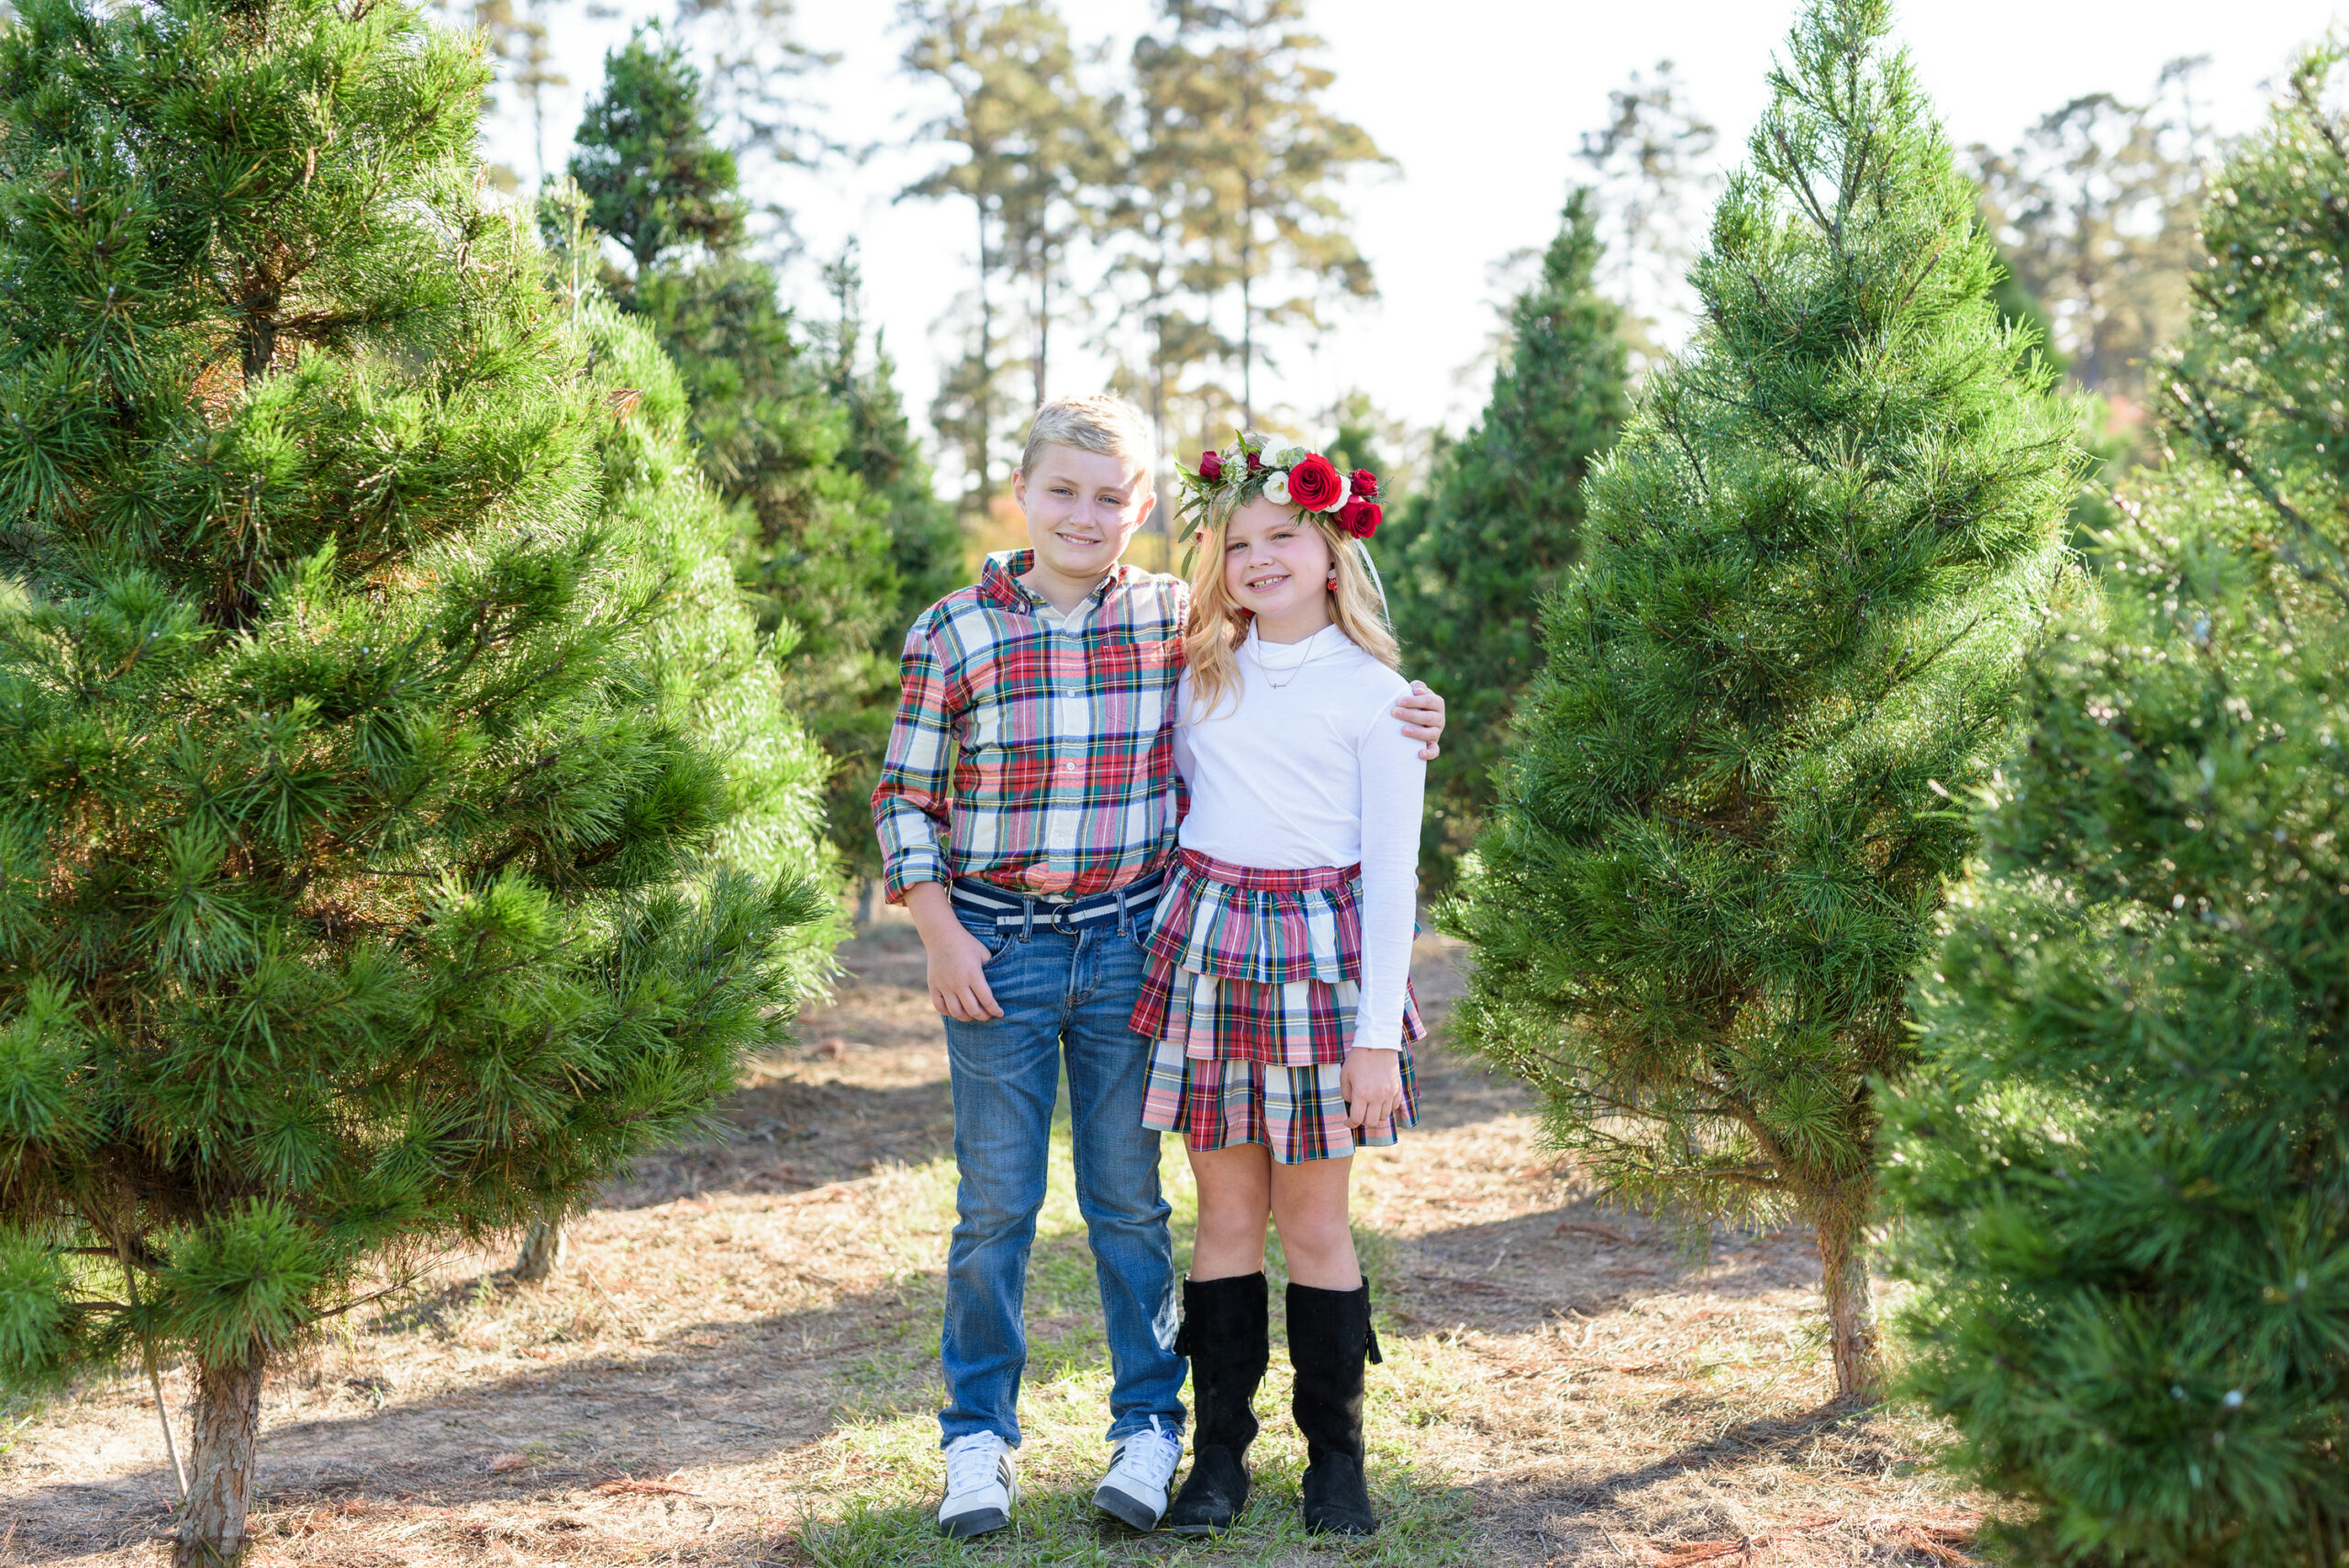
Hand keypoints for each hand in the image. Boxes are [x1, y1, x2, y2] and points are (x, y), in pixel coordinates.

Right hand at [904, 882, 1005, 1021]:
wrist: (941, 935)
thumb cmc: (966, 943)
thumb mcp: (983, 953)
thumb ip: (991, 970)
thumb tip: (999, 984)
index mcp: (973, 975)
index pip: (987, 1000)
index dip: (995, 1010)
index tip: (1000, 1013)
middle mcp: (958, 983)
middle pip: (972, 1010)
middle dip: (983, 1016)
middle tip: (988, 1016)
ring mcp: (944, 986)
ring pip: (956, 1012)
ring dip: (966, 1017)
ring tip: (972, 1015)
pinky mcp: (933, 986)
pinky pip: (940, 1006)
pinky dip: (948, 1012)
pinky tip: (955, 1010)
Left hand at [1339, 1047, 1403, 1129]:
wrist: (1378, 1043)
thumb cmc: (1358, 1058)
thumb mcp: (1344, 1075)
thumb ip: (1346, 1093)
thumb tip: (1352, 1104)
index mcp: (1362, 1093)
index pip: (1357, 1119)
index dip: (1350, 1124)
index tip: (1347, 1123)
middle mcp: (1377, 1096)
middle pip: (1372, 1122)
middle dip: (1363, 1121)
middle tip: (1359, 1114)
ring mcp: (1389, 1093)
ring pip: (1384, 1116)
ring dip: (1376, 1115)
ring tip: (1370, 1107)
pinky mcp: (1397, 1088)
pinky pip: (1394, 1106)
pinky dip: (1387, 1108)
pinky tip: (1380, 1101)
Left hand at [1393, 679, 1444, 760]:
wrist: (1410, 717)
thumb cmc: (1411, 701)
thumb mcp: (1415, 691)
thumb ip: (1418, 687)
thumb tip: (1418, 691)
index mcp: (1437, 703)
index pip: (1429, 701)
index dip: (1414, 701)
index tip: (1399, 701)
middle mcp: (1440, 718)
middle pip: (1428, 717)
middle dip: (1411, 715)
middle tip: (1395, 713)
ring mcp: (1437, 732)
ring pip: (1431, 734)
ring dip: (1417, 732)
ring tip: (1403, 730)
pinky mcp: (1433, 745)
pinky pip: (1435, 751)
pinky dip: (1429, 753)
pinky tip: (1420, 754)